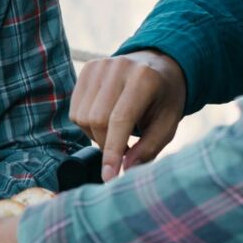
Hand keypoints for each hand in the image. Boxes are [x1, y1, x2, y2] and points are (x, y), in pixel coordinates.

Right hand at [69, 49, 188, 179]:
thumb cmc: (164, 100)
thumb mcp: (167, 125)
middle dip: (106, 145)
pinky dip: (87, 124)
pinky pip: (75, 109)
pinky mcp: (87, 68)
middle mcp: (119, 67)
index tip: (109, 177)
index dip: (112, 151)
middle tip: (123, 152)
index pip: (120, 120)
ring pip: (82, 116)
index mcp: (144, 79)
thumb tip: (125, 168)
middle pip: (96, 119)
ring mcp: (99, 65)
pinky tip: (104, 121)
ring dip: (95, 135)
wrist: (159, 66)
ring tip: (116, 134)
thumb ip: (148, 148)